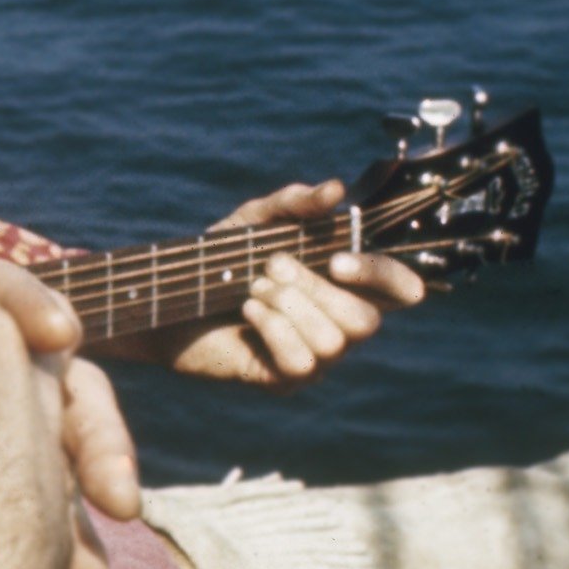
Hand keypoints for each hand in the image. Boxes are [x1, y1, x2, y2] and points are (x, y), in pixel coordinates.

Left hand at [126, 180, 428, 387]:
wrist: (168, 297)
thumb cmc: (220, 259)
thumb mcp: (254, 221)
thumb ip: (294, 203)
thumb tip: (336, 189)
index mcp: (347, 285)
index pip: (400, 290)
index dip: (383, 277)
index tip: (338, 261)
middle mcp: (341, 324)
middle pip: (366, 320)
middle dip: (315, 288)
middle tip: (271, 266)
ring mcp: (317, 357)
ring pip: (333, 342)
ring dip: (288, 307)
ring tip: (253, 289)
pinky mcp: (285, 379)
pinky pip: (300, 362)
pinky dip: (272, 330)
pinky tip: (247, 313)